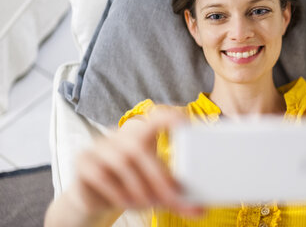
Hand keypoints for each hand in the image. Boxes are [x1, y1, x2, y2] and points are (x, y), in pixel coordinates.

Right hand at [67, 105, 203, 217]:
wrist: (95, 199)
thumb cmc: (132, 187)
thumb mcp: (156, 190)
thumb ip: (176, 198)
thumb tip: (200, 211)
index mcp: (142, 134)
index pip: (156, 116)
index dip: (169, 116)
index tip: (186, 124)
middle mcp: (120, 135)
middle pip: (139, 147)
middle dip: (158, 176)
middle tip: (171, 197)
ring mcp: (99, 146)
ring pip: (122, 161)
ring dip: (138, 186)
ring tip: (148, 204)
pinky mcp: (83, 162)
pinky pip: (101, 175)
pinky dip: (116, 191)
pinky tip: (125, 203)